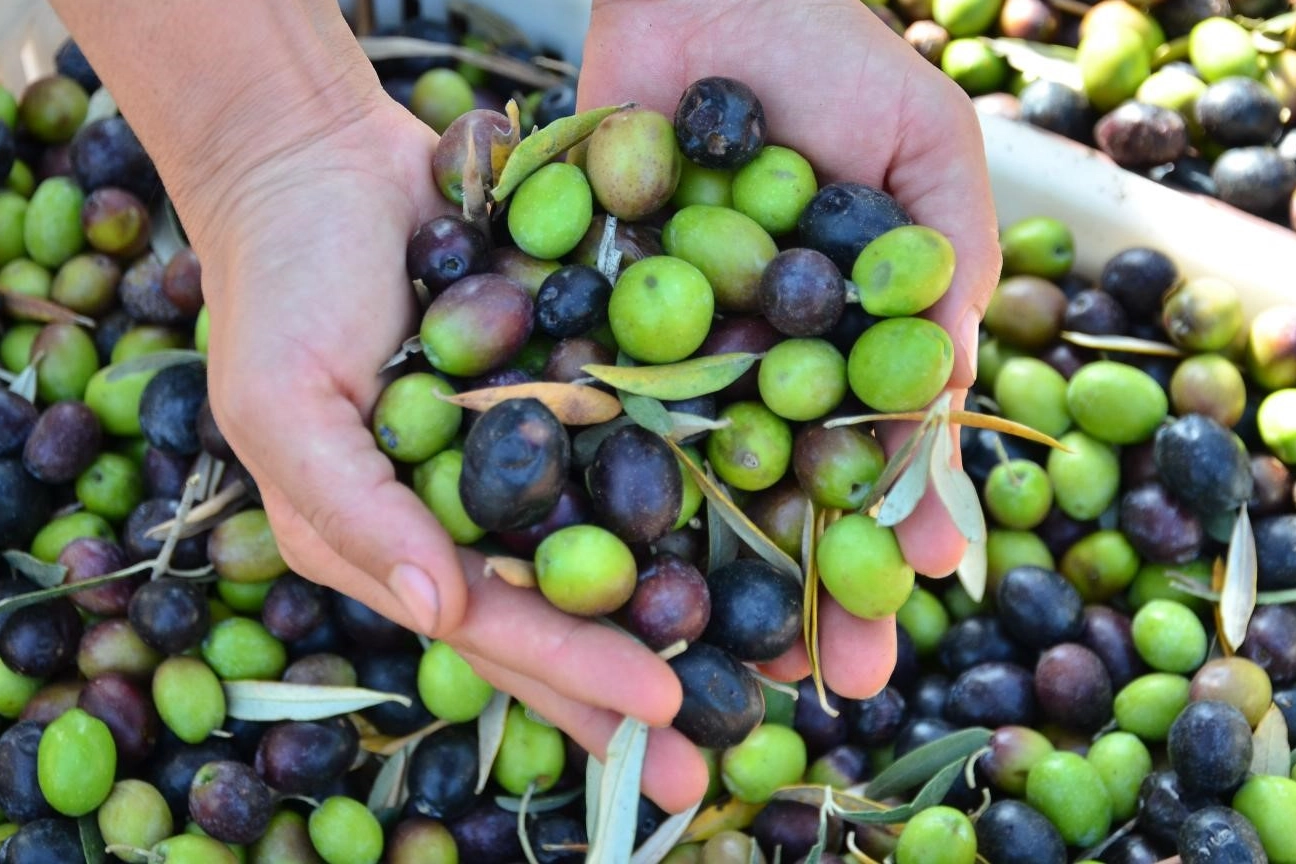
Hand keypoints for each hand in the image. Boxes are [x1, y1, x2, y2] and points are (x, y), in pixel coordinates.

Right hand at [190, 86, 703, 811]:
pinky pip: (628, 447)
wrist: (318, 158)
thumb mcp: (286, 406)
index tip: (660, 710)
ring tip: (762, 662)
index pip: (493, 625)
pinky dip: (685, 488)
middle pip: (564, 609)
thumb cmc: (281, 286)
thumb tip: (442, 613)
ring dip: (681, 602)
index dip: (572, 673)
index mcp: (391, 541)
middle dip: (634, 679)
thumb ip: (355, 514)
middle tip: (721, 751)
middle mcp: (464, 514)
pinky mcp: (563, 389)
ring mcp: (520, 455)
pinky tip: (753, 523)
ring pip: (610, 543)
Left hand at [580, 0, 1001, 695]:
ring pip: (677, 480)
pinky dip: (589, 479)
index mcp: (837, 346)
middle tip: (805, 683)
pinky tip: (597, 559)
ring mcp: (661, 349)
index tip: (899, 610)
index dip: (881, 541)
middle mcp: (746, 364)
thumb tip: (951, 414)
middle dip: (790, 591)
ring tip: (700, 661)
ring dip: (691, 572)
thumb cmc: (834, 59)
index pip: (866, 469)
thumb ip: (947, 278)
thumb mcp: (928, 159)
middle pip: (769, 498)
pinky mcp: (579, 315)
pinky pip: (585, 407)